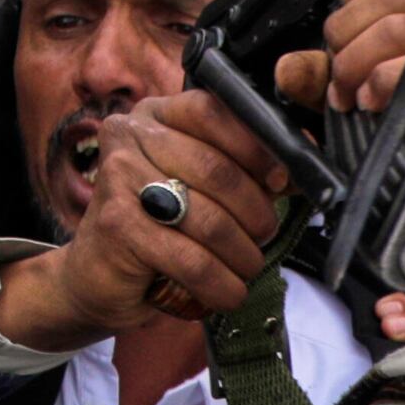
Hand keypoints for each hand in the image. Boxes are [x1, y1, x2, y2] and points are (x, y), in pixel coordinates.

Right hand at [0, 99, 289, 349]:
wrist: (99, 273)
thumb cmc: (160, 224)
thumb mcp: (202, 185)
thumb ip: (247, 168)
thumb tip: (305, 162)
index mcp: (154, 114)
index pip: (212, 111)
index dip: (256, 147)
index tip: (281, 181)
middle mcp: (128, 135)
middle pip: (216, 169)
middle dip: (256, 213)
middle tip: (263, 236)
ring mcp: (117, 177)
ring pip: (209, 220)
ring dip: (243, 255)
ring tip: (246, 267)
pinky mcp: (116, 225)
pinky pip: (192, 259)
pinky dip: (222, 284)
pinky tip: (228, 292)